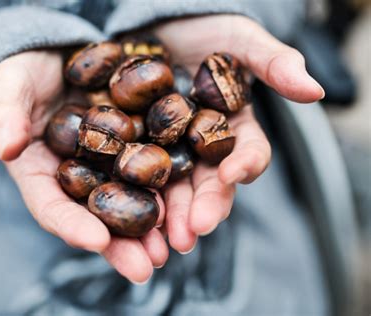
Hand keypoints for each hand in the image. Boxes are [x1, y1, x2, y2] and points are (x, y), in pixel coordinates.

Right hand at [0, 51, 167, 282]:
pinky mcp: (138, 141)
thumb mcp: (8, 86)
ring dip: (153, 226)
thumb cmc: (24, 73)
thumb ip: (4, 114)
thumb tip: (6, 148)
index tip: (95, 242)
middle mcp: (79, 175)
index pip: (51, 206)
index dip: (71, 225)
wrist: (58, 54)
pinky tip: (192, 202)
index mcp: (42, 172)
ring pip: (131, 200)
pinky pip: (156, 166)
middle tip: (145, 268)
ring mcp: (110, 161)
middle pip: (98, 216)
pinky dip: (173, 186)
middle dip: (121, 245)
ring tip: (175, 246)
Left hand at [154, 15, 324, 252]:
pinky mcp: (133, 147)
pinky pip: (133, 174)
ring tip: (163, 239)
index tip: (233, 174)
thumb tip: (314, 90)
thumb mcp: (237, 38)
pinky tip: (125, 214)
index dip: (244, 165)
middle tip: (192, 231)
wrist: (152, 21)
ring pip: (172, 189)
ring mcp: (168, 149)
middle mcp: (202, 146)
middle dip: (202, 207)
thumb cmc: (202, 27)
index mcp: (233, 127)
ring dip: (169, 216)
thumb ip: (272, 62)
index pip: (247, 153)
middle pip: (207, 183)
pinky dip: (133, 195)